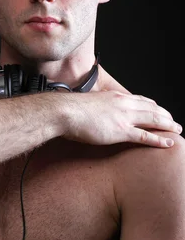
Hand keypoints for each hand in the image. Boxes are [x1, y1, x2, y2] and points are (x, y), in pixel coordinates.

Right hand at [62, 91, 181, 147]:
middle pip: (152, 109)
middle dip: (165, 115)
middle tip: (174, 122)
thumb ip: (97, 107)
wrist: (65, 112)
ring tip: (177, 130)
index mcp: (115, 96)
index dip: (153, 106)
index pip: (141, 100)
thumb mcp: (88, 103)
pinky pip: (146, 136)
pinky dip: (159, 139)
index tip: (159, 111)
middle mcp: (124, 104)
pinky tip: (168, 142)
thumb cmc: (70, 110)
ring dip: (168, 125)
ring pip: (154, 120)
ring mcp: (124, 117)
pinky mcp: (121, 131)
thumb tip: (95, 113)